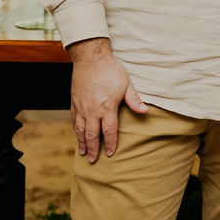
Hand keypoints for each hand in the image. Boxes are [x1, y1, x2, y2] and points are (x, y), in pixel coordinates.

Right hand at [66, 38, 148, 161]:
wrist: (91, 59)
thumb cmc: (110, 70)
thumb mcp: (126, 84)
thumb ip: (134, 100)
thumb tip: (145, 111)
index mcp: (107, 107)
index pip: (109, 131)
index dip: (111, 143)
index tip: (111, 153)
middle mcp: (92, 110)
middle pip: (92, 135)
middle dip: (94, 149)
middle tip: (94, 160)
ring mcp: (81, 107)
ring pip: (80, 130)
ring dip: (82, 142)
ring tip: (84, 152)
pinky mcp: (74, 102)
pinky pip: (74, 120)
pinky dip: (75, 130)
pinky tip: (77, 135)